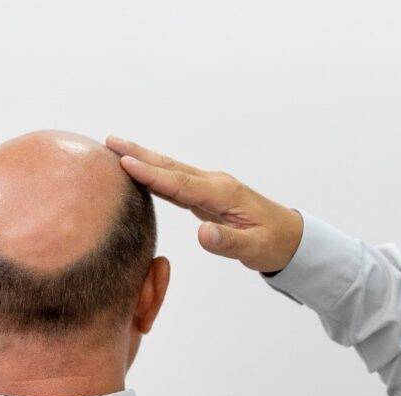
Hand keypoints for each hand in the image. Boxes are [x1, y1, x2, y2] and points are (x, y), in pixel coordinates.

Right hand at [105, 136, 302, 272]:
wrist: (290, 237)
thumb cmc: (272, 243)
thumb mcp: (253, 249)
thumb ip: (227, 242)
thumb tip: (201, 234)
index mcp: (222, 194)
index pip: (180, 183)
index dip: (151, 174)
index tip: (124, 163)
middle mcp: (214, 184)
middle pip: (170, 167)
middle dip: (140, 154)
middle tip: (110, 142)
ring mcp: (209, 187)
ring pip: (170, 170)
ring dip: (143, 158)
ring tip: (116, 148)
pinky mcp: (206, 195)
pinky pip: (174, 181)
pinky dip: (154, 174)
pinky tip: (138, 170)